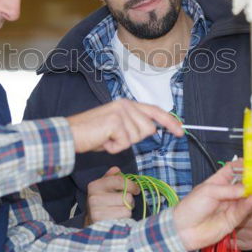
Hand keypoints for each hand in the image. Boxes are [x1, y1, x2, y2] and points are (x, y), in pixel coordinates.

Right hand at [67, 99, 183, 154]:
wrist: (71, 134)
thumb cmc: (92, 134)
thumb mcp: (117, 127)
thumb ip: (133, 125)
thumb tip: (152, 129)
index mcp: (127, 104)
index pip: (155, 111)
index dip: (170, 122)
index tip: (180, 131)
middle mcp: (126, 105)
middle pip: (148, 129)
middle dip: (133, 139)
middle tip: (113, 137)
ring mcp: (121, 112)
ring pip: (137, 137)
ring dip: (121, 144)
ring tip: (106, 138)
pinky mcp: (116, 122)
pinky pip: (125, 143)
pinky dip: (114, 147)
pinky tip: (103, 141)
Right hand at [84, 166, 139, 225]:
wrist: (92, 224)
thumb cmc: (102, 203)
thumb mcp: (104, 188)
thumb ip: (111, 178)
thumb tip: (117, 169)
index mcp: (95, 186)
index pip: (119, 180)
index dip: (131, 184)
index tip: (136, 189)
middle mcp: (94, 198)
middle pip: (126, 196)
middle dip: (130, 200)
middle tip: (125, 203)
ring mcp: (97, 211)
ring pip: (127, 209)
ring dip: (127, 210)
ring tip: (120, 211)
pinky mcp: (103, 223)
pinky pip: (124, 218)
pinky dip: (125, 219)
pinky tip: (118, 218)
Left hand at [172, 160, 251, 251]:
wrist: (183, 229)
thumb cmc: (190, 207)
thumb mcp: (208, 192)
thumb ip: (228, 190)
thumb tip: (246, 188)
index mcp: (218, 181)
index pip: (233, 169)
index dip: (242, 165)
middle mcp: (226, 193)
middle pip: (243, 183)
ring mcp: (230, 206)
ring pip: (246, 197)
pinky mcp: (233, 219)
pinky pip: (244, 211)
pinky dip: (250, 205)